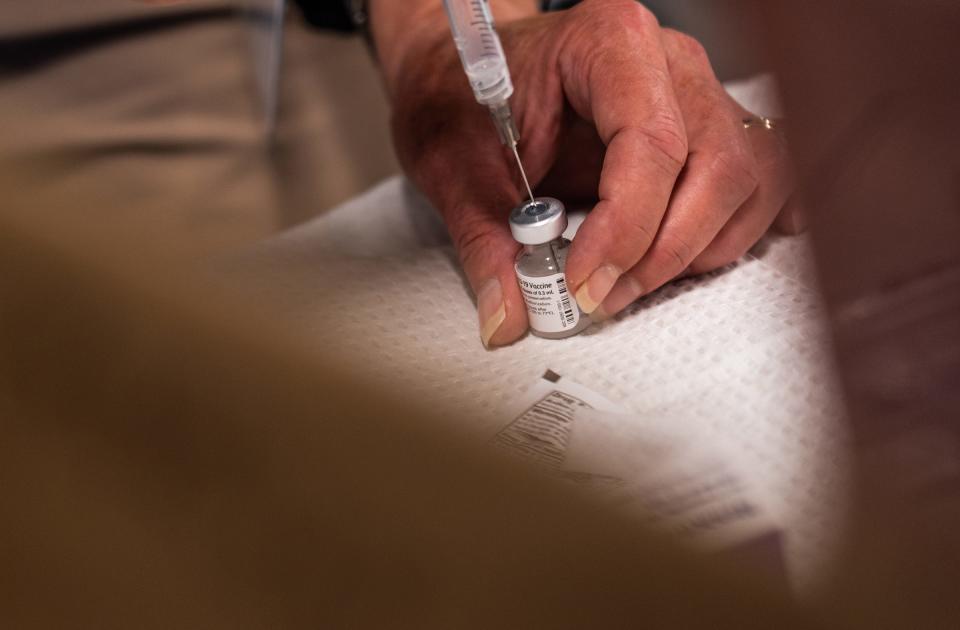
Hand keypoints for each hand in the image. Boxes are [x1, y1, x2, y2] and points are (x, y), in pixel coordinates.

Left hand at [374, 0, 800, 345]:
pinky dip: (737, 228)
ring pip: (751, 179)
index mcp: (606, 42)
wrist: (470, 73)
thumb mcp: (453, 168)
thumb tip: (509, 316)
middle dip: (665, 251)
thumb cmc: (465, 97)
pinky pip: (762, 179)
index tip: (584, 282)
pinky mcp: (711, 128)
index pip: (651, 140)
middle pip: (719, 164)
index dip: (627, 225)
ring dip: (700, 249)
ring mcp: (699, 93)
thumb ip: (484, 242)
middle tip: (602, 297)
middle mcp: (669, 61)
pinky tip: (702, 254)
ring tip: (630, 283)